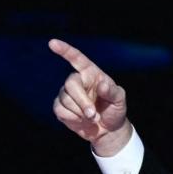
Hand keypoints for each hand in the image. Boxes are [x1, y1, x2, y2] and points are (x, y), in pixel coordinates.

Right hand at [49, 39, 131, 154]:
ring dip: (79, 112)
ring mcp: (67, 93)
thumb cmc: (115, 110)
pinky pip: (59, 109)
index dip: (65, 50)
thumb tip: (102, 85)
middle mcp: (78, 81)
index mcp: (91, 73)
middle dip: (81, 101)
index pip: (77, 58)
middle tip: (93, 115)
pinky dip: (72, 117)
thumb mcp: (119, 100)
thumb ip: (112, 92)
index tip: (53, 43)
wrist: (108, 130)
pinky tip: (81, 120)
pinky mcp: (60, 107)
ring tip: (92, 118)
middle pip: (71, 84)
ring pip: (65, 99)